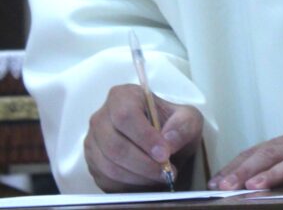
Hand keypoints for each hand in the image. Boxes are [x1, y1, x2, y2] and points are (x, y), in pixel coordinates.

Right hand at [85, 84, 202, 191]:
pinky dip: (129, 185)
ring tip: (161, 177)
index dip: (144, 137)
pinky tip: (148, 181)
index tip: (164, 153)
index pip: (125, 115)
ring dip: (138, 176)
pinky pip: (106, 180)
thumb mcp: (188, 119)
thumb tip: (169, 141)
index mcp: (123, 96)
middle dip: (143, 163)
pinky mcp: (93, 164)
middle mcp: (102, 118)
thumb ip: (183, 126)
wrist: (164, 142)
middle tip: (166, 171)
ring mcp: (93, 142)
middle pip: (114, 145)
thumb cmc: (173, 125)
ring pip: (109, 166)